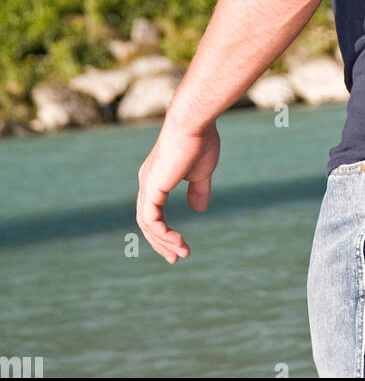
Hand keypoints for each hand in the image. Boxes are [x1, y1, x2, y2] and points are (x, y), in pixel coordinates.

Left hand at [136, 117, 220, 263]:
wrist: (194, 122)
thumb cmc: (200, 140)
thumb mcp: (202, 171)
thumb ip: (198, 190)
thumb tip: (199, 210)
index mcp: (157, 177)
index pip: (154, 211)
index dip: (164, 230)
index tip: (180, 245)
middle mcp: (148, 182)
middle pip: (147, 221)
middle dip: (161, 242)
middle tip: (176, 258)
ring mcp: (148, 185)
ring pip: (148, 224)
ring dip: (164, 242)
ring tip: (182, 254)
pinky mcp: (152, 188)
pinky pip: (152, 220)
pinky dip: (163, 234)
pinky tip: (178, 242)